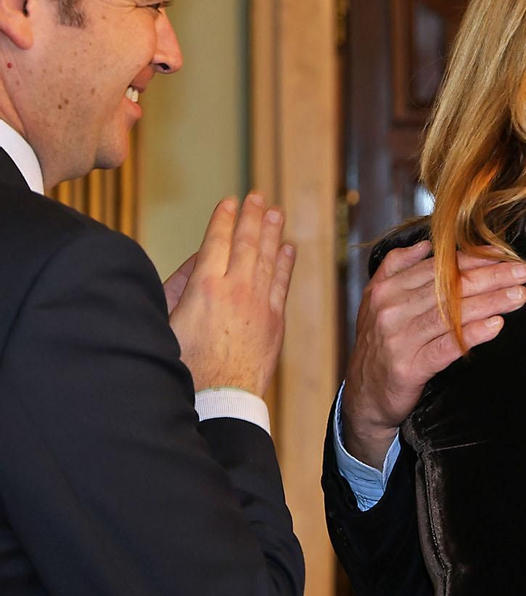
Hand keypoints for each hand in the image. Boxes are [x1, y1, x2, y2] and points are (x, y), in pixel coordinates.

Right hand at [167, 193, 296, 396]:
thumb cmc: (184, 365)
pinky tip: (288, 248)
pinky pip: (282, 283)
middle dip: (251, 216)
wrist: (218, 399)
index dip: (224, 219)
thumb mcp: (167, 322)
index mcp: (204, 287)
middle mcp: (236, 289)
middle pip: (246, 243)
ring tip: (275, 212)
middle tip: (258, 196)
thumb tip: (199, 260)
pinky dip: (285, 263)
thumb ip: (180, 286)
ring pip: (267, 259)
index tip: (230, 201)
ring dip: (272, 232)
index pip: (216, 241)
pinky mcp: (275, 321)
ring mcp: (260, 304)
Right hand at [339, 239, 525, 467]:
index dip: (475, 260)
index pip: (439, 267)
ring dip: (491, 302)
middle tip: (523, 273)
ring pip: (452, 314)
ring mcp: (399, 339)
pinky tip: (496, 325)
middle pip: (449, 288)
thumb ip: (397, 267)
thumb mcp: (377, 300)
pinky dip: (473, 334)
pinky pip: (447, 346)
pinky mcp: (408, 367)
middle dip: (491, 277)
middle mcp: (391, 310)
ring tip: (518, 296)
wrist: (364, 396)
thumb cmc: (380, 344)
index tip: (505, 256)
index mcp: (387, 288)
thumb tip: (426, 245)